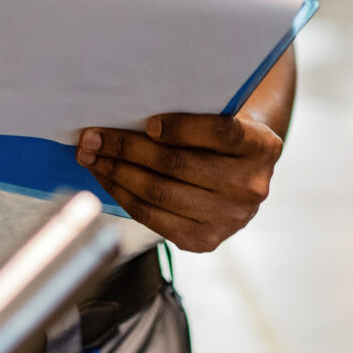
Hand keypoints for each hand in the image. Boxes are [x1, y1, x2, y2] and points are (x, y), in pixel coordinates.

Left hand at [77, 110, 282, 252]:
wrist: (244, 174)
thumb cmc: (220, 132)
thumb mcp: (223, 114)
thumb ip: (194, 112)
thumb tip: (130, 111)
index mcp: (262, 146)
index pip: (220, 132)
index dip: (183, 128)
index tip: (148, 122)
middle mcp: (251, 186)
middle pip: (178, 164)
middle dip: (127, 148)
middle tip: (92, 136)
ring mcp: (230, 218)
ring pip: (159, 192)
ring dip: (116, 172)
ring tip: (90, 155)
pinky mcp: (205, 241)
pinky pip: (153, 217)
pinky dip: (122, 194)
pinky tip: (105, 178)